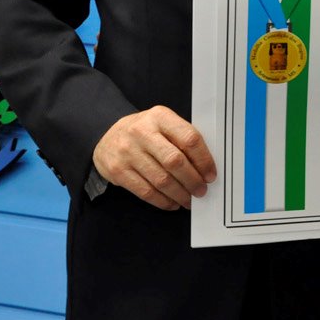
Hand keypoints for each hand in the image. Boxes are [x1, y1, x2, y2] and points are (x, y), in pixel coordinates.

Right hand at [92, 105, 216, 210]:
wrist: (108, 135)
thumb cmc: (145, 132)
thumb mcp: (163, 124)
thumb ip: (182, 139)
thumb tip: (205, 167)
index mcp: (160, 116)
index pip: (189, 138)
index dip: (204, 159)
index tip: (211, 175)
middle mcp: (142, 132)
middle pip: (175, 161)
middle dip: (192, 180)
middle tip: (201, 191)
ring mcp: (127, 152)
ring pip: (161, 180)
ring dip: (179, 194)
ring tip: (189, 200)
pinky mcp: (117, 171)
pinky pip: (145, 192)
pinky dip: (162, 201)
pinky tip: (172, 202)